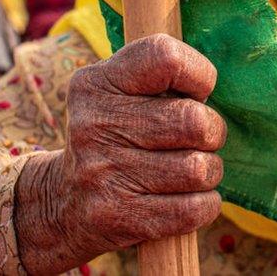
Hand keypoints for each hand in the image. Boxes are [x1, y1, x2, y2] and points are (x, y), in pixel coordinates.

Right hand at [15, 34, 225, 273]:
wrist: (64, 203)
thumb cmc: (115, 136)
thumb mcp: (117, 92)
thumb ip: (162, 77)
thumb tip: (211, 87)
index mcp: (96, 84)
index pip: (165, 57)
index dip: (199, 74)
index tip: (197, 91)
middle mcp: (93, 125)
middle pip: (194, 121)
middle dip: (212, 132)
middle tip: (200, 138)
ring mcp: (103, 174)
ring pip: (198, 169)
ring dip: (209, 172)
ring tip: (189, 170)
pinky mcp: (118, 218)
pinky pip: (194, 210)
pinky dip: (205, 205)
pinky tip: (188, 198)